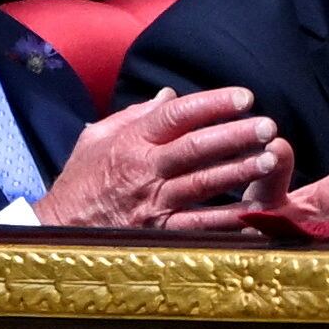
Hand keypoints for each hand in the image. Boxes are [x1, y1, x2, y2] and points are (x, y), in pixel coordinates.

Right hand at [33, 87, 283, 228]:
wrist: (58, 231)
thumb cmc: (80, 182)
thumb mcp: (96, 138)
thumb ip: (134, 116)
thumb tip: (168, 97)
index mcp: (131, 141)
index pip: (177, 114)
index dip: (212, 103)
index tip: (244, 97)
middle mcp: (145, 169)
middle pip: (197, 147)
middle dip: (236, 135)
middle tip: (268, 126)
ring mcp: (153, 203)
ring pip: (204, 182)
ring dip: (240, 170)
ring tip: (271, 158)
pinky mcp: (159, 232)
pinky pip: (198, 224)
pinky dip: (227, 218)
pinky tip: (254, 209)